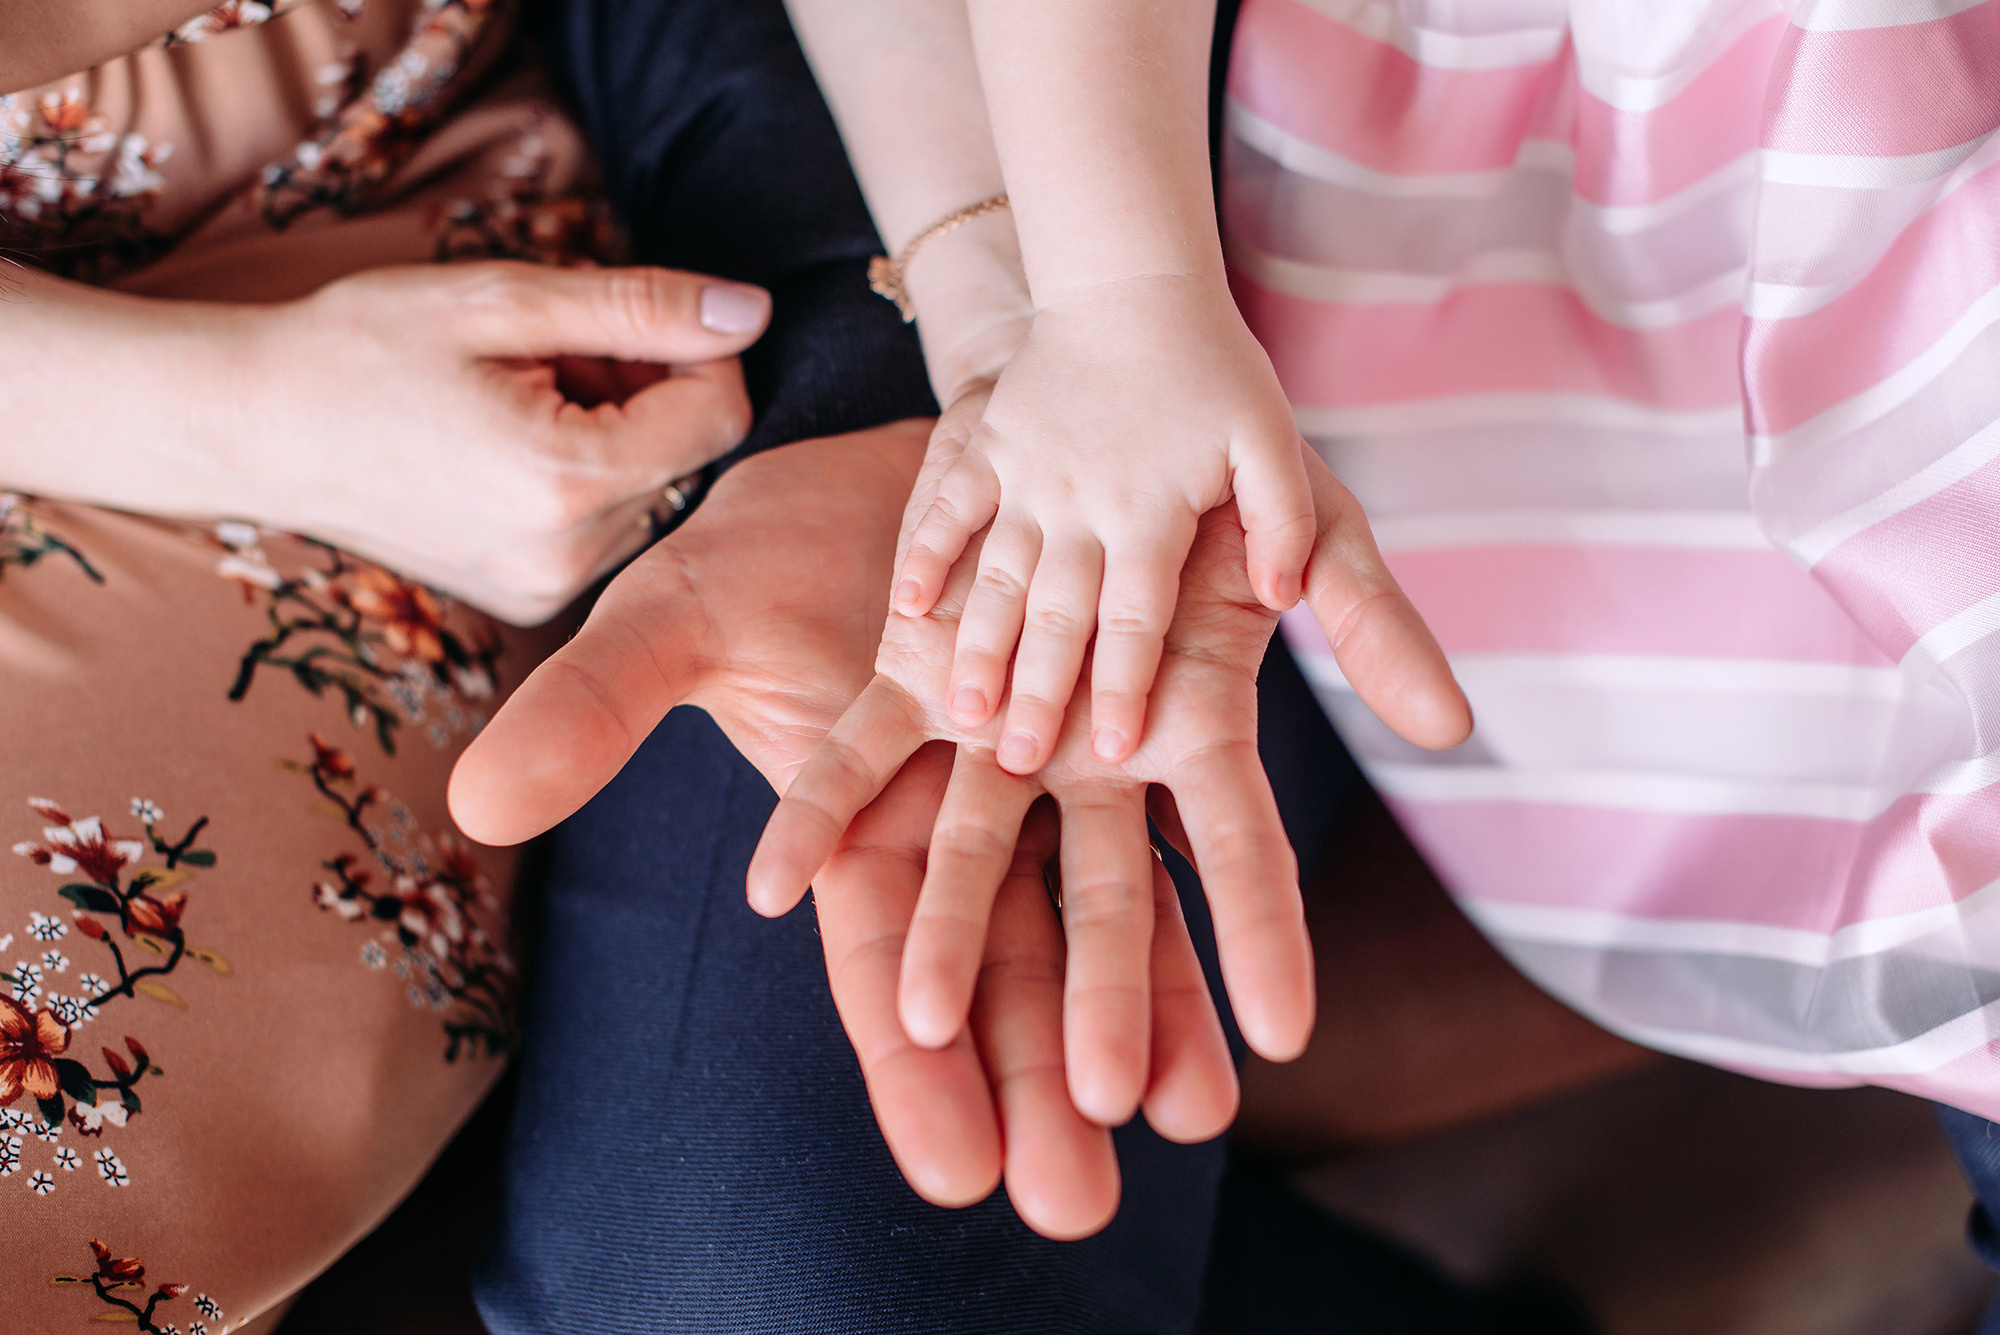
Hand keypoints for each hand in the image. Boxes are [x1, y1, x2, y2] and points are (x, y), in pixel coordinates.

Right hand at [0, 261, 770, 624]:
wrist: (249, 430)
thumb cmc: (360, 348)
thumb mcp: (502, 300)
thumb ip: (640, 307)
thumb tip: (751, 311)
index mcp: (566, 480)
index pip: (721, 416)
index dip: (696, 353)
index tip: (622, 322)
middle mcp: (568, 556)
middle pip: (693, 459)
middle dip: (653, 394)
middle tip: (557, 355)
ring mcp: (547, 592)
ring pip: (658, 497)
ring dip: (623, 437)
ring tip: (527, 399)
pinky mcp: (529, 603)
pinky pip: (611, 533)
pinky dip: (590, 482)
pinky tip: (515, 448)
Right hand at [446, 422, 1230, 1234]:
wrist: (920, 445)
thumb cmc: (783, 535)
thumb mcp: (682, 612)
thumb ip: (603, 708)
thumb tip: (480, 804)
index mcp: (860, 824)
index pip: (882, 964)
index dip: (912, 1063)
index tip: (952, 1167)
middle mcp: (966, 820)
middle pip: (1006, 964)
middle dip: (1036, 1074)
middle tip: (1071, 1198)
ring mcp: (1059, 771)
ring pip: (1107, 906)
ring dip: (1145, 1010)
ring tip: (1187, 1116)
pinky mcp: (1144, 710)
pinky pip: (1194, 811)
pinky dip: (1224, 899)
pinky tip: (1261, 1004)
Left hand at [752, 449, 1470, 1126]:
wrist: (1090, 399)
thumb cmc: (1209, 470)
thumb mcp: (1307, 524)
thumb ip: (1372, 619)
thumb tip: (1453, 726)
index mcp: (1194, 729)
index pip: (1238, 853)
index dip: (1259, 938)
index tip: (1283, 1038)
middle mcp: (1095, 756)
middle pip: (1099, 897)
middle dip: (1096, 1007)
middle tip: (1094, 1122)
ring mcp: (999, 728)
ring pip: (969, 854)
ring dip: (950, 947)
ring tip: (927, 1042)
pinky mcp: (913, 682)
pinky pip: (858, 760)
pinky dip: (819, 817)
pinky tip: (775, 890)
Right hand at [890, 274, 1321, 772]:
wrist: (1132, 273)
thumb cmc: (1214, 366)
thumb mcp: (1271, 440)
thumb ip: (1286, 522)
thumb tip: (1282, 596)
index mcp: (1155, 514)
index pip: (1137, 620)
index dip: (1125, 687)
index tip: (1113, 750)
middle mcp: (1085, 506)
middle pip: (1058, 616)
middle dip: (1038, 693)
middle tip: (1016, 763)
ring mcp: (1028, 476)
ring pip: (997, 577)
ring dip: (977, 645)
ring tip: (959, 708)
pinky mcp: (989, 445)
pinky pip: (950, 508)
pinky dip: (927, 554)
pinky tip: (908, 608)